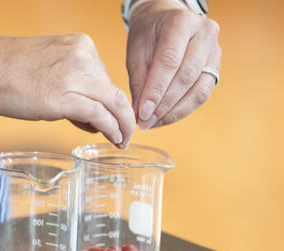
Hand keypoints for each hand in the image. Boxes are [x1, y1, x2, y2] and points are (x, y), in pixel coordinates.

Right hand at [0, 33, 135, 146]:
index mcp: (80, 47)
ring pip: (114, 104)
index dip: (112, 105)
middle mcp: (83, 57)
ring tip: (121, 141)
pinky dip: (111, 129)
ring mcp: (73, 76)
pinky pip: (99, 115)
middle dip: (123, 117)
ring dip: (122, 126)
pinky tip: (113, 138)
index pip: (106, 80)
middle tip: (125, 136)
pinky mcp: (62, 97)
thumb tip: (90, 117)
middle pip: (115, 92)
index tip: (115, 121)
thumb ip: (72, 87)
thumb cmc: (4, 70)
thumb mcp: (48, 68)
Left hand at [126, 0, 220, 130]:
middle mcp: (205, 33)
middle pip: (186, 77)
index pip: (169, 61)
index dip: (155, 91)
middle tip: (144, 123)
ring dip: (174, 112)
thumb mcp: (136, 52)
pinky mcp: (217, 66)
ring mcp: (215, 50)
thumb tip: (141, 114)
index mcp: (181, 22)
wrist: (165, 23)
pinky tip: (165, 118)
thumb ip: (139, 81)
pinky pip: (202, 94)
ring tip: (153, 123)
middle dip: (163, 105)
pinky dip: (183, 110)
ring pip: (198, 90)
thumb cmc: (148, 36)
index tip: (142, 113)